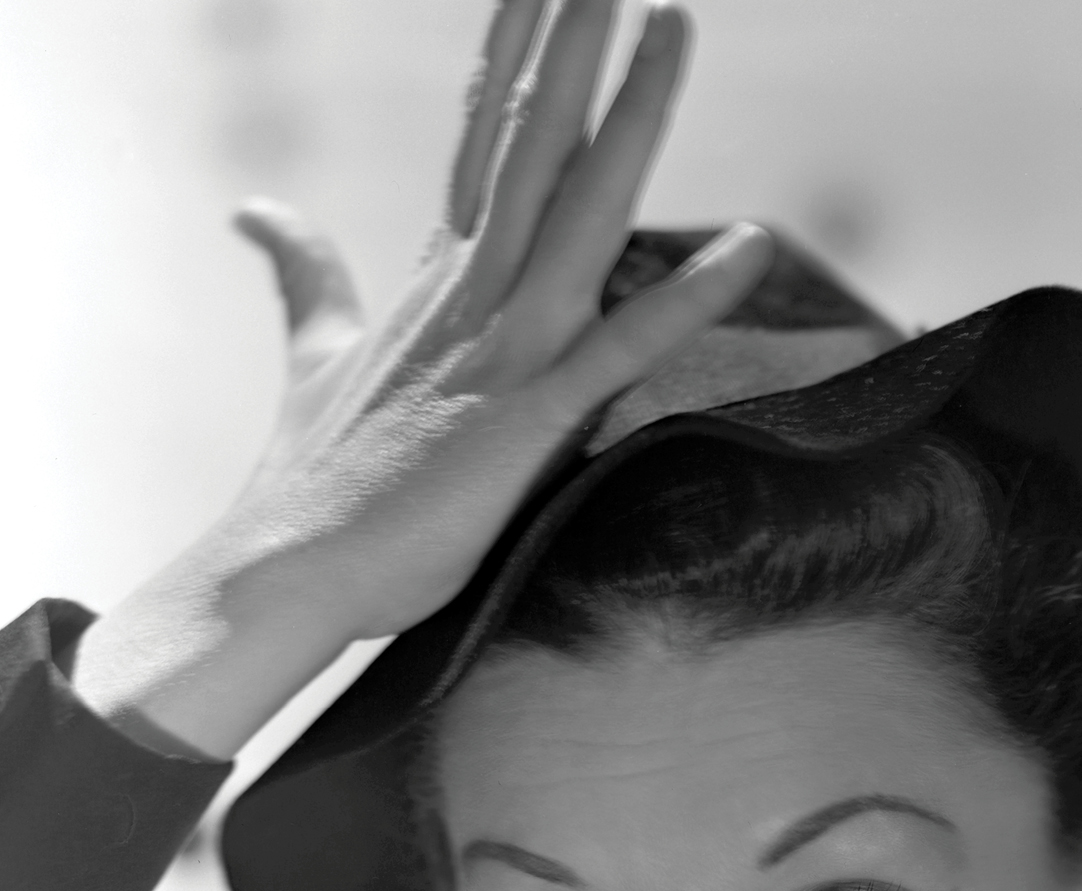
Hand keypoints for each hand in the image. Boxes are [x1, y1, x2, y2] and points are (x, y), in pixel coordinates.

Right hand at [72, 0, 770, 757]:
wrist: (289, 570)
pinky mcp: (531, 419)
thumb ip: (305, 275)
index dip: (514, 61)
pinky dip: (690, 295)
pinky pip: (626, 345)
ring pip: (579, 208)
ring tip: (672, 22)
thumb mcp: (311, 355)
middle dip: (574, 46)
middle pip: (532, 145)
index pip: (482, 147)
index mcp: (433, 284)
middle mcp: (470, 296)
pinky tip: (750, 244)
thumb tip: (256, 209)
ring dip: (631, 115)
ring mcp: (504, 350)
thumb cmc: (312, 483)